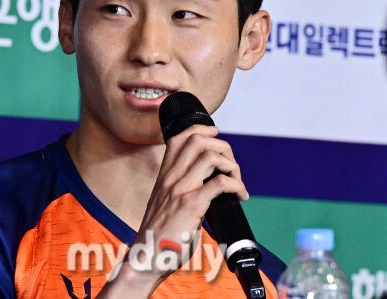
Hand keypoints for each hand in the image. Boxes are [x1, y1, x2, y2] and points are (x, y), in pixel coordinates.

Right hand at [99, 125, 247, 297]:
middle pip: (198, 140)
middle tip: (231, 166)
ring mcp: (180, 190)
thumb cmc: (158, 234)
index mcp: (164, 175)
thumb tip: (205, 183)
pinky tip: (240, 196)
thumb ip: (178, 188)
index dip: (200, 129)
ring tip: (237, 182)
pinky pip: (220, 183)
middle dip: (222, 146)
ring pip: (211, 157)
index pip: (179, 137)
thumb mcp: (163, 202)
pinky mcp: (191, 206)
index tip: (215, 135)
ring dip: (232, 166)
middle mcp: (171, 177)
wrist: (146, 257)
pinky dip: (237, 186)